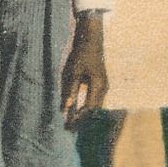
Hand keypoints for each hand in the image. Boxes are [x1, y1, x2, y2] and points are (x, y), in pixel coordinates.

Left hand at [61, 13, 108, 128]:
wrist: (88, 37)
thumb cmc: (79, 54)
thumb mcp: (71, 73)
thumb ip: (69, 92)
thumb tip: (64, 109)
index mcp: (98, 86)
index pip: (88, 109)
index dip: (78, 120)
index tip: (67, 128)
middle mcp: (103, 88)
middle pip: (92, 109)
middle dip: (80, 120)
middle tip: (67, 130)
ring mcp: (102, 84)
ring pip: (93, 104)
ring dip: (82, 113)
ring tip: (70, 122)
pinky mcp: (97, 81)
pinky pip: (91, 97)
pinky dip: (83, 105)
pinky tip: (75, 109)